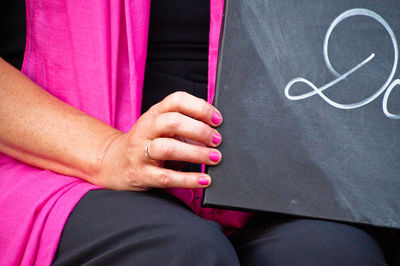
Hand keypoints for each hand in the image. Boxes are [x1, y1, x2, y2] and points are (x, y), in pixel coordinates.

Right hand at [95, 92, 222, 190]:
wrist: (114, 163)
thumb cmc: (148, 143)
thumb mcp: (163, 127)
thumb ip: (185, 123)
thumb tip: (217, 128)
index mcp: (155, 113)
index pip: (176, 100)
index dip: (200, 107)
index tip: (217, 120)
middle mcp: (146, 129)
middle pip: (173, 122)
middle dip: (200, 130)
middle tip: (217, 140)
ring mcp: (141, 152)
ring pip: (168, 148)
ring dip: (195, 153)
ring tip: (214, 158)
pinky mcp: (141, 174)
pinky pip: (166, 177)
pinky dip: (188, 179)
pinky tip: (204, 180)